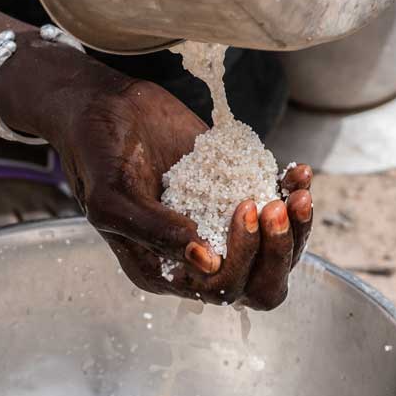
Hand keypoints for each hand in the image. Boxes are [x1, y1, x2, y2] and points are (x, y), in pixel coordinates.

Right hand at [0, 46, 313, 308]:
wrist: (106, 107)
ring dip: (295, 228)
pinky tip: (297, 172)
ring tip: (297, 190)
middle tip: (274, 206)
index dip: (242, 257)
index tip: (244, 206)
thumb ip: (153, 230)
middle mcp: (194, 258)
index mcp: (162, 269)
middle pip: (256, 285)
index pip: (219, 288)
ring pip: (274, 255)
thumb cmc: (98, 152)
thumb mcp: (112, 194)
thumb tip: (205, 260)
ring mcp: (218, 228)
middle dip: (276, 251)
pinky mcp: (234, 196)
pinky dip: (293, 196)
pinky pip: (276, 214)